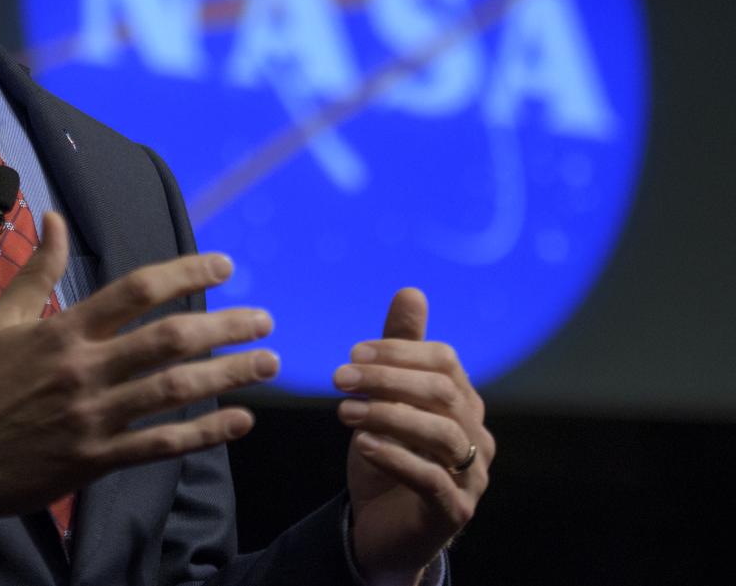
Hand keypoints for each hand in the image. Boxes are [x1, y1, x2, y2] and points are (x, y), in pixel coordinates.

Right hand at [0, 212, 276, 519]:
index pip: (136, 290)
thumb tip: (56, 219)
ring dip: (227, 374)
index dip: (186, 271)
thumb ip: (37, 270)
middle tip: (265, 320)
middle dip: (225, 326)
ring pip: (173, 391)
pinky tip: (239, 420)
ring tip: (268, 363)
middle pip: (169, 339)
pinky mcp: (93, 461)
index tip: (225, 264)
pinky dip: (203, 433)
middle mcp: (83, 370)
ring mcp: (91, 417)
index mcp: (63, 331)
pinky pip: (159, 446)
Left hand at [334, 288, 492, 585]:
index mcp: (463, 401)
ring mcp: (472, 475)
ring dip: (387, 415)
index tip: (353, 352)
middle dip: (387, 379)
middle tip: (339, 377)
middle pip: (441, 392)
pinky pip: (432, 479)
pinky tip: (363, 445)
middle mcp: (476, 434)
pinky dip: (396, 457)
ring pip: (440, 434)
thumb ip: (399, 348)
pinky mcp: (455, 511)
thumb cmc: (387, 452)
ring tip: (343, 412)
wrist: (380, 526)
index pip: (443, 360)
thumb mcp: (385, 397)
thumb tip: (411, 290)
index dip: (398, 352)